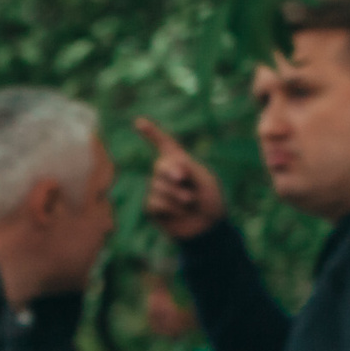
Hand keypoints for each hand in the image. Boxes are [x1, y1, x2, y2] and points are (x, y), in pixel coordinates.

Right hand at [137, 118, 226, 240]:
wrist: (208, 228)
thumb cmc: (211, 202)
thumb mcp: (206, 181)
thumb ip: (189, 169)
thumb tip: (170, 165)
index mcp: (181, 162)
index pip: (164, 144)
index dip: (152, 133)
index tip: (138, 122)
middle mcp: (167, 174)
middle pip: (160, 166)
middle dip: (171, 171)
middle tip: (183, 179)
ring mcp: (158, 190)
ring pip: (158, 186)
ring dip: (176, 195)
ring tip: (190, 203)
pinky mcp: (153, 207)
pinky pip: (155, 202)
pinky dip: (170, 207)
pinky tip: (180, 213)